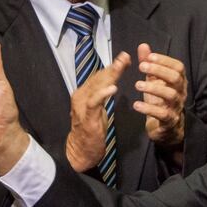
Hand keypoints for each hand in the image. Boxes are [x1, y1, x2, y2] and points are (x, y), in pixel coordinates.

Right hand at [66, 52, 129, 171]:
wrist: (81, 149)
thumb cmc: (92, 128)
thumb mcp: (100, 108)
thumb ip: (103, 94)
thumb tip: (112, 80)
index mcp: (84, 93)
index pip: (99, 75)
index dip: (112, 66)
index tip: (125, 57)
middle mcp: (81, 96)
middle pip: (98, 77)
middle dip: (113, 66)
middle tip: (125, 56)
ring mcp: (82, 106)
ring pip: (97, 86)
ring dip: (110, 75)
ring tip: (121, 66)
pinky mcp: (87, 117)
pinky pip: (94, 103)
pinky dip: (102, 94)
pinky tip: (112, 88)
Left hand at [134, 44, 186, 146]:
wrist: (166, 128)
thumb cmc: (159, 101)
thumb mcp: (153, 81)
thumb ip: (149, 64)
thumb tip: (143, 46)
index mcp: (178, 82)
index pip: (178, 67)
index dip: (165, 61)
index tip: (149, 57)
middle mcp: (180, 93)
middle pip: (176, 78)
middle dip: (159, 71)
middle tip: (142, 67)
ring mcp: (176, 107)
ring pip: (171, 95)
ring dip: (154, 88)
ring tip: (137, 84)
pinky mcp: (170, 121)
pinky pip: (163, 114)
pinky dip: (149, 109)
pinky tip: (137, 105)